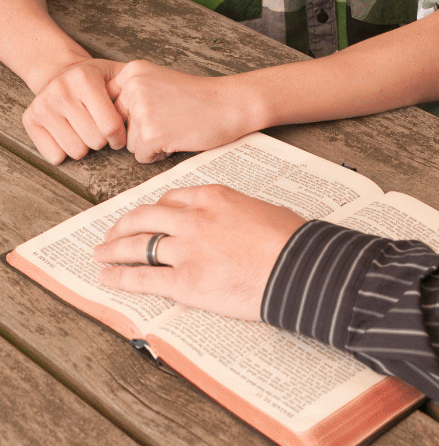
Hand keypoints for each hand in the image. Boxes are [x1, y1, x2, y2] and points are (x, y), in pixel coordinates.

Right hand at [23, 58, 126, 163]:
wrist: (60, 71)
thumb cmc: (96, 78)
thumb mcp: (117, 73)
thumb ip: (134, 87)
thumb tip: (150, 110)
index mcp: (84, 78)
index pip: (110, 126)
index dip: (120, 137)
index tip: (121, 135)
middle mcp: (60, 90)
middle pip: (94, 141)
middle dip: (104, 141)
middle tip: (103, 132)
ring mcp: (42, 106)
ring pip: (76, 151)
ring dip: (86, 147)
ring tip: (87, 131)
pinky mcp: (30, 120)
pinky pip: (54, 156)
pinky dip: (65, 152)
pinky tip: (70, 135)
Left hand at [94, 185, 304, 320]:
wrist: (299, 267)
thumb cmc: (290, 239)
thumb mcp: (260, 209)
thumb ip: (234, 213)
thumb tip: (228, 225)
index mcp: (213, 197)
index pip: (172, 198)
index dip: (154, 209)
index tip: (146, 216)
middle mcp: (194, 218)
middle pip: (146, 216)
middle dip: (124, 225)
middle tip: (111, 233)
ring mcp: (187, 249)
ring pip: (139, 244)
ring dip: (114, 249)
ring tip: (100, 253)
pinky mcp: (186, 282)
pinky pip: (143, 277)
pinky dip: (120, 277)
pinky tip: (107, 277)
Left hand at [106, 61, 257, 162]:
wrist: (229, 104)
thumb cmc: (198, 97)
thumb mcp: (158, 80)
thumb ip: (130, 92)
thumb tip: (98, 117)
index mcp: (133, 71)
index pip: (107, 103)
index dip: (125, 116)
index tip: (148, 114)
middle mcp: (133, 87)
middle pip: (116, 124)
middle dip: (137, 130)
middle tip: (166, 120)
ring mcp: (142, 110)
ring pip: (128, 143)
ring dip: (149, 142)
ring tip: (174, 127)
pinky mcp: (151, 133)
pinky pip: (141, 156)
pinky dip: (158, 154)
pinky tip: (177, 138)